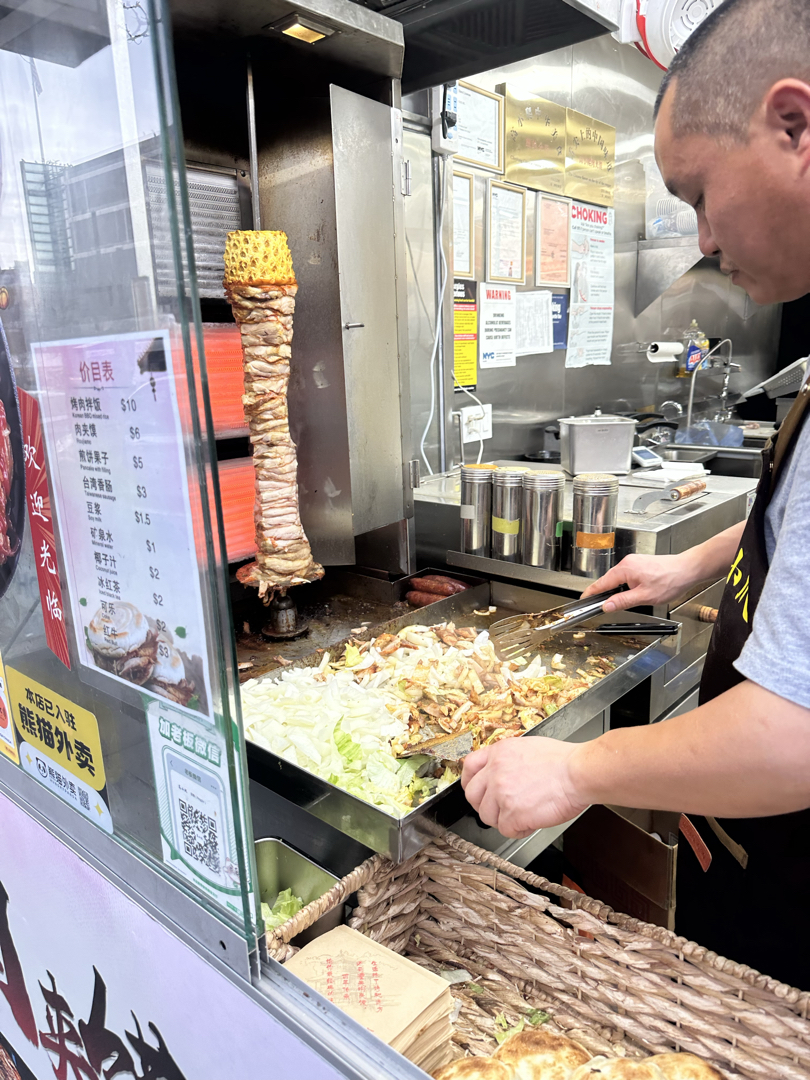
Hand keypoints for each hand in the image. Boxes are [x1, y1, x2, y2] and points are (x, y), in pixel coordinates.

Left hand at [461, 738, 589, 836]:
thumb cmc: (563, 761)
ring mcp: (501, 793)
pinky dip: (519, 830)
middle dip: (485, 805)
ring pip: (487, 816)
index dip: (471, 782)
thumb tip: (501, 772)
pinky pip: (506, 830)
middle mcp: (495, 772)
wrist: (578, 772)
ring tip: (523, 814)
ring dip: (503, 819)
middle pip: (473, 796)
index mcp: (498, 753)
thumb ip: (507, 759)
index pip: (469, 767)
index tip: (477, 790)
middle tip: (501, 809)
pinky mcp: (512, 814)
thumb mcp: (527, 747)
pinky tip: (532, 821)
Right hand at [580, 553, 691, 611]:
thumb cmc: (670, 580)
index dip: (590, 593)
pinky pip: (625, 575)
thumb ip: (622, 601)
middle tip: (598, 606)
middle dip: (602, 593)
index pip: (601, 583)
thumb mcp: (644, 596)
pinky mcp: (640, 564)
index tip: (582, 601)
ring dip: (615, 590)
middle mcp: (627, 563)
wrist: (687, 570)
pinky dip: (623, 585)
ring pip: (617, 578)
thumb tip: (606, 606)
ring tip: (615, 602)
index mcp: (624, 569)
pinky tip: (629, 593)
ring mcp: (634, 562)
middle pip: (608, 580)